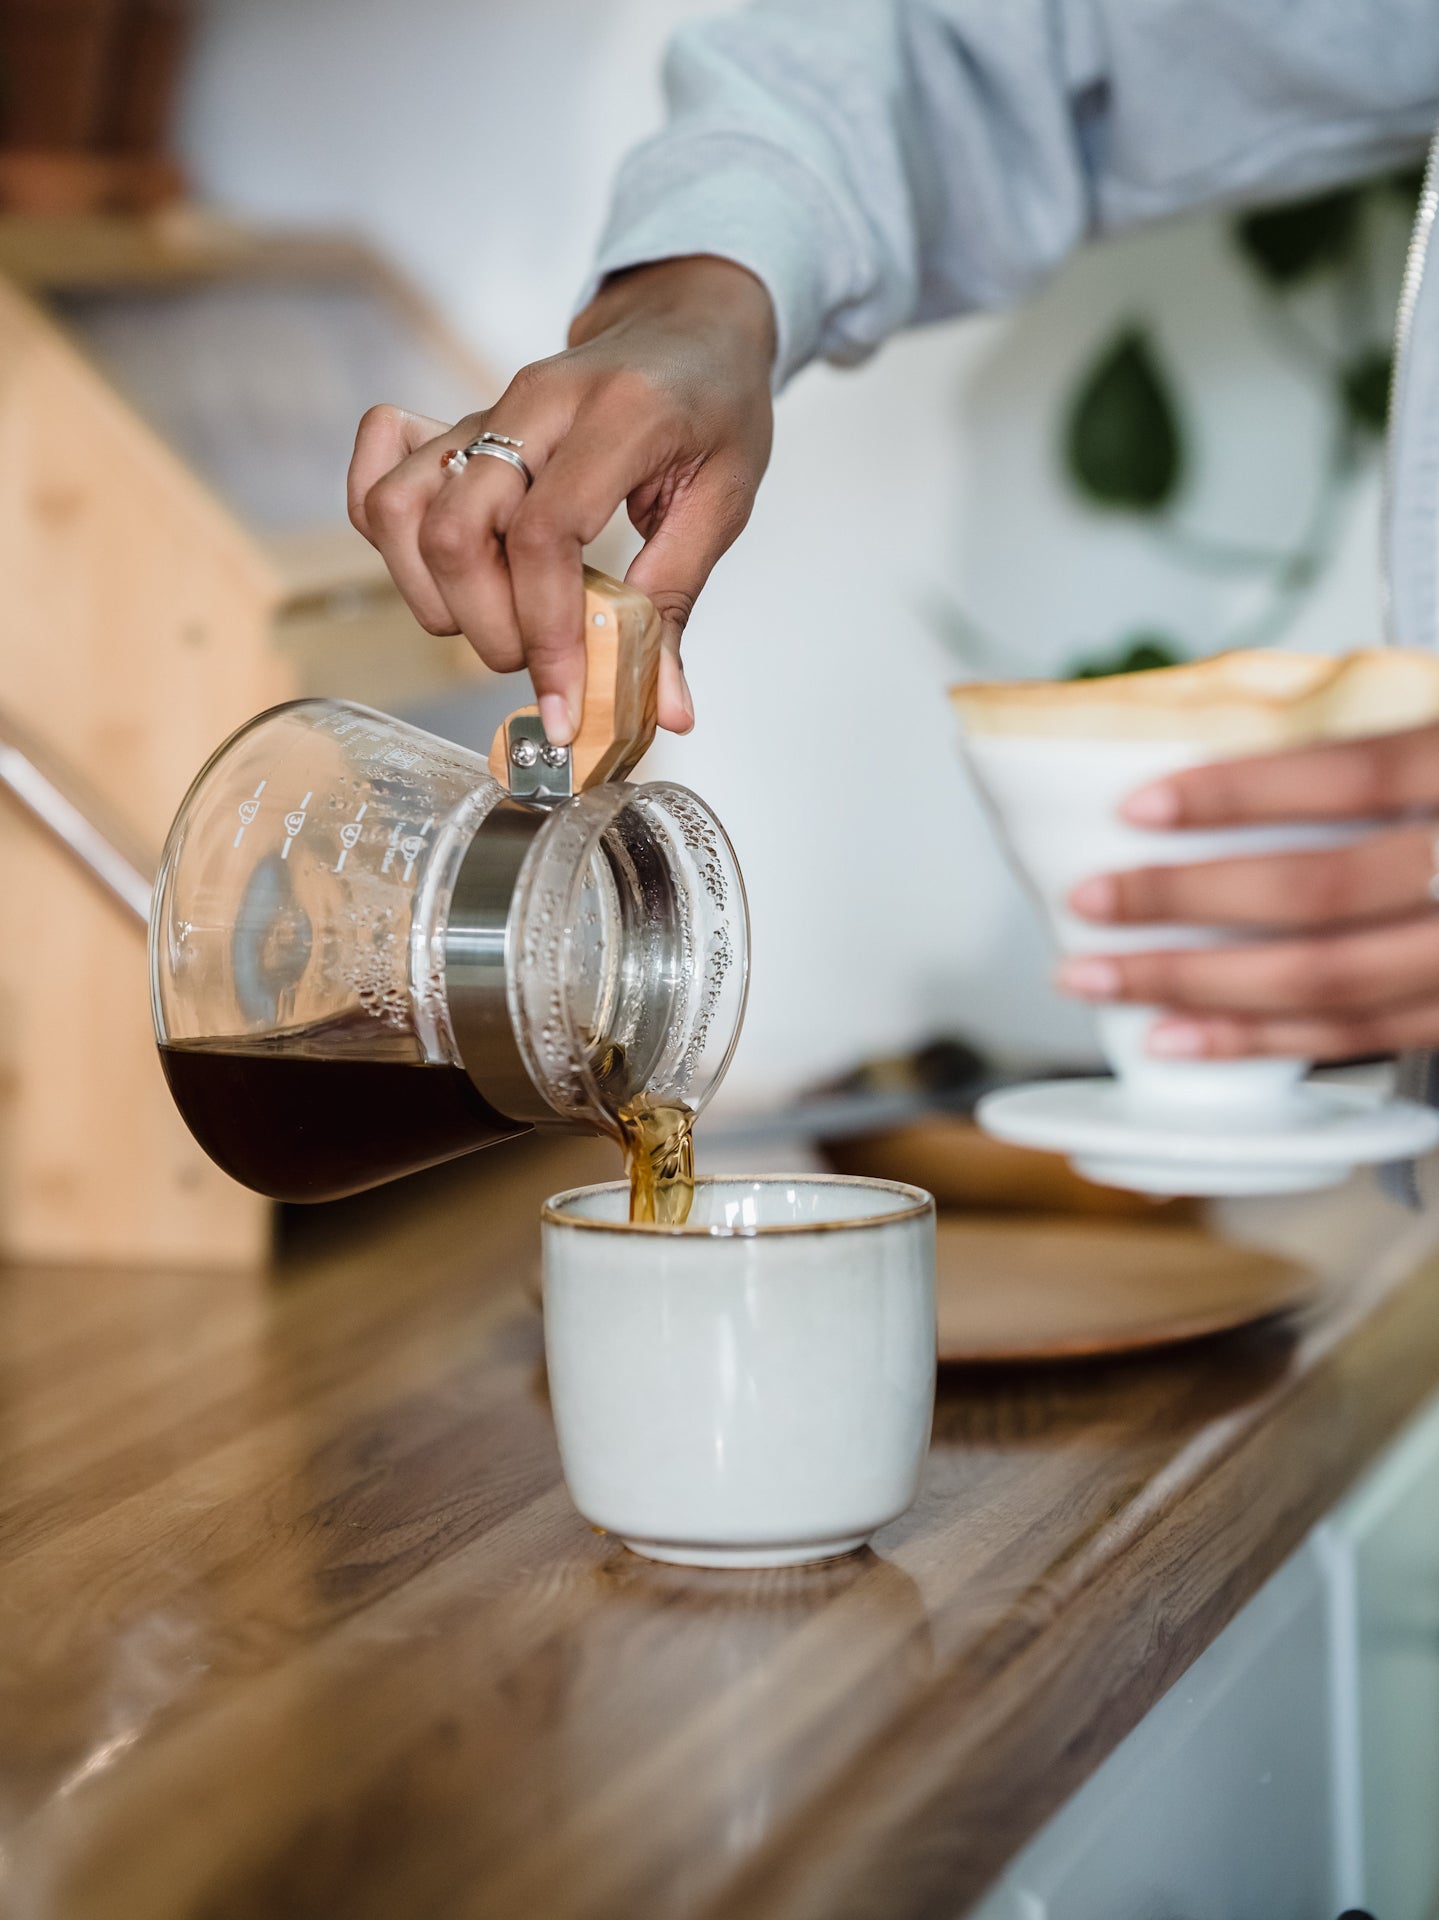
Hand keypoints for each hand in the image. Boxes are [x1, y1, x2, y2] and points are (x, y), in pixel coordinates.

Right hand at [347, 256, 775, 743]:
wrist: (687, 325)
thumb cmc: (712, 406)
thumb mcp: (723, 503)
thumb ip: (677, 602)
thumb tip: (664, 708)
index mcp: (618, 415)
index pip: (545, 535)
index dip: (547, 632)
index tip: (564, 702)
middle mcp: (535, 402)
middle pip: (457, 530)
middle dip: (489, 626)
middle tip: (537, 658)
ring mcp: (483, 408)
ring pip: (399, 508)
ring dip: (433, 594)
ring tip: (494, 622)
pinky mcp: (452, 422)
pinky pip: (378, 471)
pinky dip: (385, 531)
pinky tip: (437, 568)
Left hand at [1055, 723, 1438, 1060]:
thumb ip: (1377, 742)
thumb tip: (1240, 737)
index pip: (1352, 775)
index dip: (1240, 792)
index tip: (1139, 805)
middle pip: (1315, 890)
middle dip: (1184, 897)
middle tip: (1090, 900)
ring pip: (1322, 979)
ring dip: (1195, 984)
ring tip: (1102, 979)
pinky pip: (1354, 1037)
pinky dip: (1257, 1038)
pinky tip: (1183, 1033)